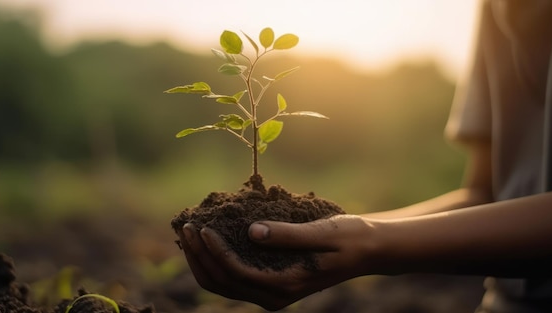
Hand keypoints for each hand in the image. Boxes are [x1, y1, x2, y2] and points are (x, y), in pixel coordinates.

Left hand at [175, 215, 373, 310]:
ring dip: (201, 259)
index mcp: (286, 285)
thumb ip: (287, 235)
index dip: (214, 251)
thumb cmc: (348, 238)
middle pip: (222, 282)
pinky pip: (231, 276)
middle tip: (186, 226)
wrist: (365, 249)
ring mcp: (269, 292)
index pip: (236, 273)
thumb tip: (251, 232)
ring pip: (222, 283)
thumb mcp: (321, 233)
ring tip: (188, 231)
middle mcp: (274, 295)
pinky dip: (214, 259)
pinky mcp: (268, 282)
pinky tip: (206, 237)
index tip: (202, 226)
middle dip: (199, 256)